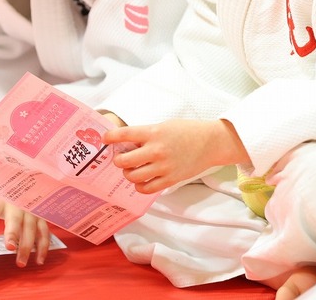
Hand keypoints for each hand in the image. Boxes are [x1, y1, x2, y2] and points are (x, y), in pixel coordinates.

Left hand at [0, 189, 50, 266]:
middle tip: (10, 247)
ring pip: (31, 227)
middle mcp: (17, 201)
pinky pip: (44, 230)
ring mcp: (30, 208)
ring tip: (20, 261)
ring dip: (27, 245)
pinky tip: (38, 258)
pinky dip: (43, 245)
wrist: (22, 170)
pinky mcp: (40, 214)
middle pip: (15, 218)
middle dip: (13, 233)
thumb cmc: (0, 185)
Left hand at [103, 119, 248, 192]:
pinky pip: (146, 188)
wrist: (210, 143)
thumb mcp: (164, 126)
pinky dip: (139, 185)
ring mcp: (163, 167)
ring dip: (127, 173)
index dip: (110, 137)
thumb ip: (146, 135)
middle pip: (123, 161)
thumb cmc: (187, 131)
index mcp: (154, 133)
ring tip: (131, 169)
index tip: (105, 139)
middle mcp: (156, 150)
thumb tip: (126, 145)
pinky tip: (142, 179)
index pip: (124, 135)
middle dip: (118, 160)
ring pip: (132, 176)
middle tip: (120, 158)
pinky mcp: (169, 180)